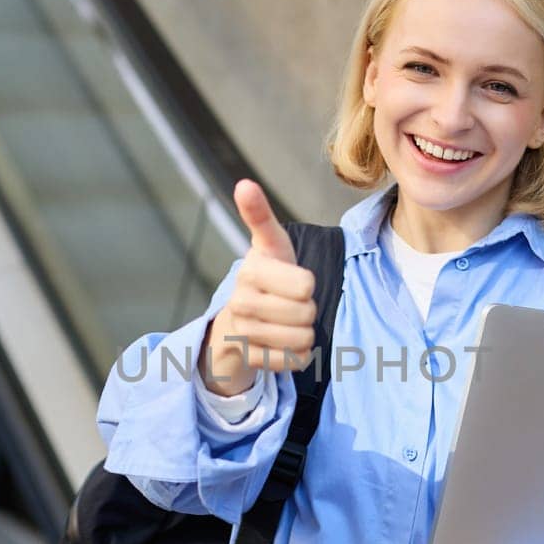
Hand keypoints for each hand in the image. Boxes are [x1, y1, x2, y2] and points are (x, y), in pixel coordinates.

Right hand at [200, 179, 317, 396]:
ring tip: (286, 323)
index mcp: (251, 270)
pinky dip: (296, 355)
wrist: (237, 320)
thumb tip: (244, 183)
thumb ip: (259, 215)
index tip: (290, 280)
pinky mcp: (250, 358)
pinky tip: (280, 343)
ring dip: (303, 333)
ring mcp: (243, 332)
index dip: (306, 284)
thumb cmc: (266, 277)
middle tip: (289, 303)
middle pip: (306, 313)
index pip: (305, 284)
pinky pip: (294, 360)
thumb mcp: (268, 245)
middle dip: (306, 310)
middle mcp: (240, 300)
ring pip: (301, 338)